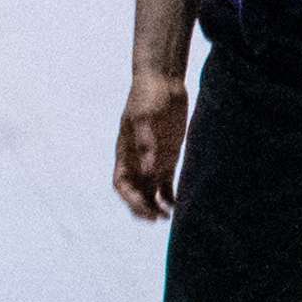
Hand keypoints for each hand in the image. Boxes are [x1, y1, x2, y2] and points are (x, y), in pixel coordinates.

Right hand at [114, 71, 189, 221]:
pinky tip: (179, 205)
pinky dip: (170, 197)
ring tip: (169, 217)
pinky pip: (166, 184)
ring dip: (157, 206)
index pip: (122, 184)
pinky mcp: (168, 158)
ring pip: (151, 192)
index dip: (131, 200)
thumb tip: (147, 172)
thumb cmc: (148, 97)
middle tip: (158, 219)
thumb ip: (145, 145)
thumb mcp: (145, 118)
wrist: (163, 82)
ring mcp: (153, 160)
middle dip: (143, 208)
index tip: (145, 209)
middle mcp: (137, 161)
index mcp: (125, 154)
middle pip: (136, 193)